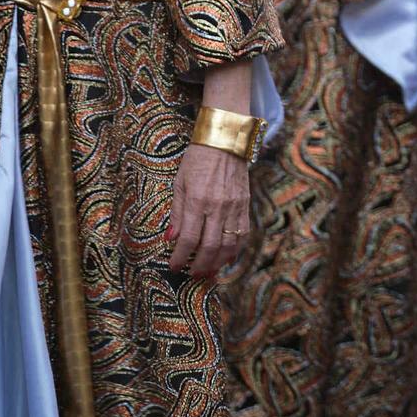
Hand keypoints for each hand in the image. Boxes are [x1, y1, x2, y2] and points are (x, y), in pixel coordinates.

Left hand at [167, 141, 250, 276]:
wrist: (226, 140)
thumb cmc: (198, 159)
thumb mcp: (180, 182)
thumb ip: (177, 212)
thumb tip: (170, 238)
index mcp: (198, 200)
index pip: (189, 238)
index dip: (181, 256)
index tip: (174, 266)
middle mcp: (218, 206)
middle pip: (210, 245)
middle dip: (200, 265)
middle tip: (192, 275)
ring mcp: (235, 206)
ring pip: (229, 243)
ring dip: (219, 262)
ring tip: (209, 273)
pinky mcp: (246, 204)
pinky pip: (243, 233)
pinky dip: (236, 249)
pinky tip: (228, 258)